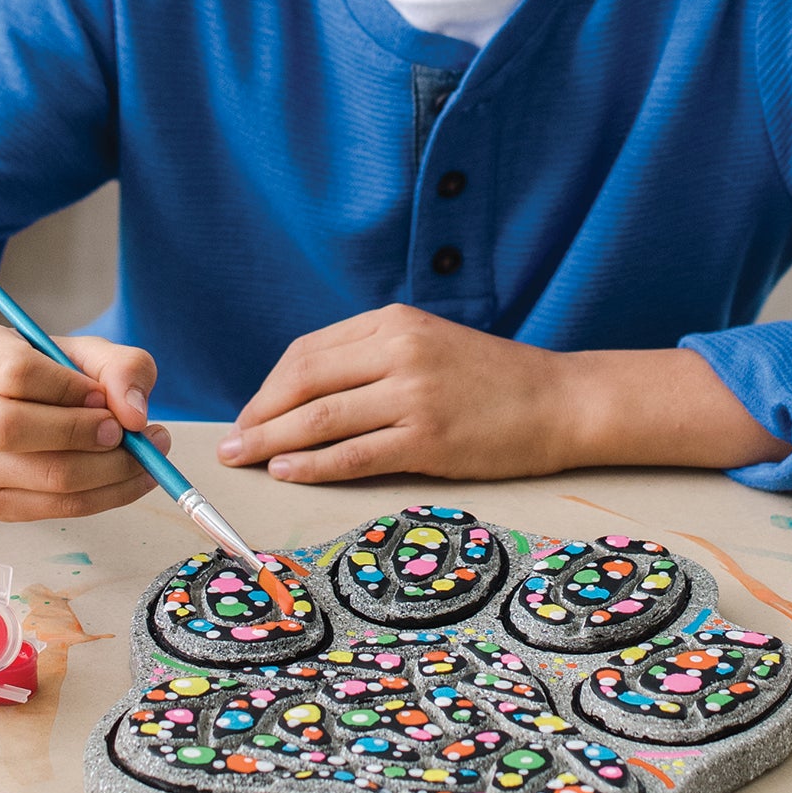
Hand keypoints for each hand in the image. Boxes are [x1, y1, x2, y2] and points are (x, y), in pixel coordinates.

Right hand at [0, 325, 170, 520]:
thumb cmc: (49, 374)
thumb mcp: (85, 352)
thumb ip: (120, 367)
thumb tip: (134, 414)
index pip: (15, 373)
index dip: (68, 388)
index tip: (103, 396)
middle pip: (11, 429)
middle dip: (82, 433)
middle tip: (127, 432)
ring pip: (40, 476)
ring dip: (108, 471)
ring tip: (146, 454)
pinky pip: (55, 508)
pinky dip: (106, 495)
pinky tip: (131, 476)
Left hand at [217, 305, 573, 482]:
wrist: (560, 401)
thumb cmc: (491, 379)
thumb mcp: (427, 343)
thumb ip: (371, 357)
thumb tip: (302, 393)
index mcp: (393, 321)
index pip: (308, 352)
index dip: (269, 387)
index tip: (251, 414)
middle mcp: (400, 351)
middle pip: (304, 382)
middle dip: (259, 415)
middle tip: (231, 442)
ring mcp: (414, 395)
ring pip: (320, 419)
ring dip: (272, 442)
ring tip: (245, 459)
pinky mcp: (429, 439)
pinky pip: (353, 455)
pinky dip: (312, 465)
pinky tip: (287, 471)